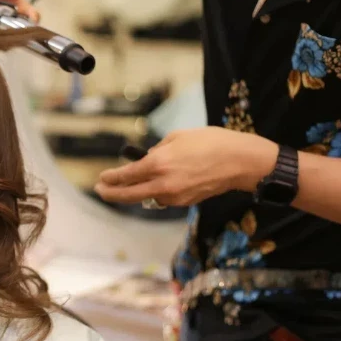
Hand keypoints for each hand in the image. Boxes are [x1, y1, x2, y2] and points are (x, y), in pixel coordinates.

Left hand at [94, 127, 278, 206]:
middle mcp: (162, 184)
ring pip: (147, 198)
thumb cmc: (211, 142)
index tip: (101, 178)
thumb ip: (157, 150)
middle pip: (128, 195)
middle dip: (111, 193)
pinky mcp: (184, 202)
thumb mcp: (178, 137)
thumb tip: (147, 158)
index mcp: (158, 163)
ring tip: (129, 185)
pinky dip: (157, 192)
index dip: (110, 178)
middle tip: (101, 190)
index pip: (125, 175)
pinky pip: (163, 199)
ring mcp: (174, 196)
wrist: (240, 162)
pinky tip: (158, 184)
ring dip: (137, 192)